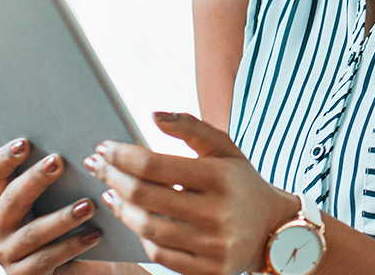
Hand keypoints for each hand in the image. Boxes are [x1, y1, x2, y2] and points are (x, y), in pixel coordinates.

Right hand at [0, 138, 105, 273]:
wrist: (90, 268)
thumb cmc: (75, 226)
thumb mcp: (65, 200)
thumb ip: (63, 178)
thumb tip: (82, 150)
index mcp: (4, 198)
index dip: (6, 156)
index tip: (26, 142)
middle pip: (11, 198)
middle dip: (35, 179)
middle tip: (59, 162)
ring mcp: (8, 252)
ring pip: (32, 232)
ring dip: (61, 217)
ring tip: (88, 205)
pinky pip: (46, 259)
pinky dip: (71, 246)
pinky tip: (94, 235)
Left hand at [88, 111, 299, 274]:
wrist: (276, 230)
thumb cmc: (242, 184)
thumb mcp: (225, 149)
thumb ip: (191, 127)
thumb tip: (154, 115)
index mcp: (220, 177)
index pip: (154, 165)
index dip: (122, 156)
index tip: (105, 149)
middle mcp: (218, 212)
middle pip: (145, 196)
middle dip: (113, 178)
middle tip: (98, 167)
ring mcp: (213, 245)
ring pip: (148, 227)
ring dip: (121, 209)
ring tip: (111, 192)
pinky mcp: (209, 270)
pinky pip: (160, 253)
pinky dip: (141, 235)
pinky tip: (134, 218)